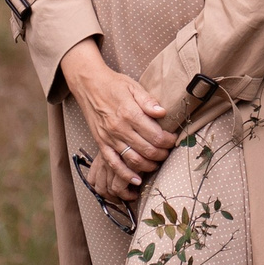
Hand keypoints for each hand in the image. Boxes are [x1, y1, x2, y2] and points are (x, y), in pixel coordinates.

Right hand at [59, 39, 175, 200]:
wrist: (89, 85)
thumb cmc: (114, 85)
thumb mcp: (134, 87)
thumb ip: (148, 101)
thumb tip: (163, 113)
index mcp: (130, 113)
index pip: (155, 134)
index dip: (168, 140)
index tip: (174, 139)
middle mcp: (119, 128)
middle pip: (147, 149)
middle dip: (161, 154)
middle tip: (168, 152)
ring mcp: (109, 138)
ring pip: (133, 160)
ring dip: (148, 166)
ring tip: (157, 163)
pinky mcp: (101, 144)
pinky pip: (113, 164)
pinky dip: (125, 174)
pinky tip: (136, 180)